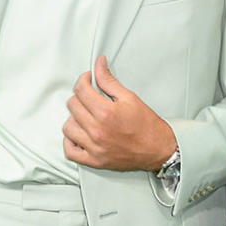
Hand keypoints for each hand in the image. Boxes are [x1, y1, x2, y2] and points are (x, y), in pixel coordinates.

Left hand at [63, 55, 176, 171]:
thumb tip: (99, 64)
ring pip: (67, 127)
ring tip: (86, 116)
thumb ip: (109, 80)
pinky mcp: (93, 160)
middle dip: (80, 97)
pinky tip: (80, 134)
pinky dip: (71, 141)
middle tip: (90, 97)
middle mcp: (97, 130)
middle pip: (72, 106)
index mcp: (106, 112)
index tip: (88, 79)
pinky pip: (70, 151)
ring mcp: (94, 147)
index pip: (81, 90)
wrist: (157, 149)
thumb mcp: (129, 97)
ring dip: (75, 118)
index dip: (83, 80)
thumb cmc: (146, 125)